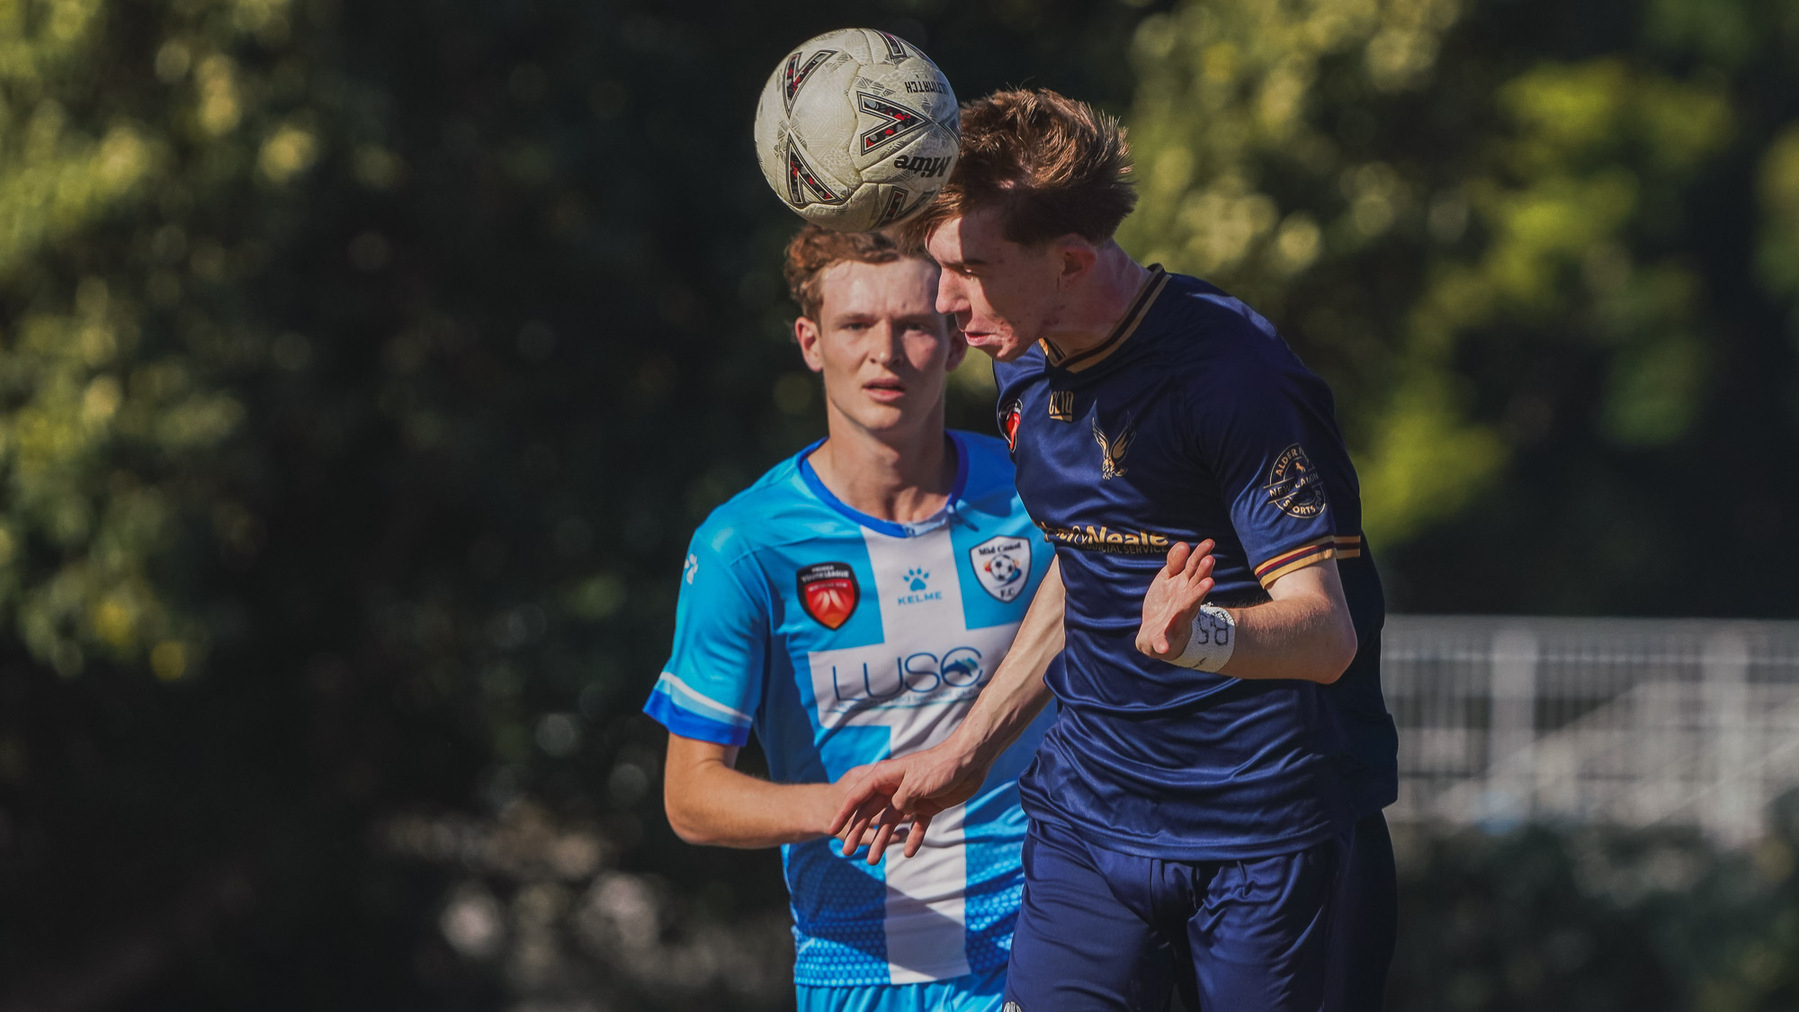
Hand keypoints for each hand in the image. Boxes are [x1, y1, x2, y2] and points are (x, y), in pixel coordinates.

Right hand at [826, 740, 989, 863]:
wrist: (969, 761)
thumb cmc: (939, 767)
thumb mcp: (913, 784)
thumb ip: (899, 801)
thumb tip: (893, 815)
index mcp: (885, 777)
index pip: (859, 796)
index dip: (844, 812)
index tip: (832, 828)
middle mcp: (895, 788)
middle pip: (871, 813)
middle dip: (858, 832)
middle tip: (846, 852)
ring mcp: (910, 798)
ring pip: (891, 823)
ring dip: (882, 841)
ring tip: (873, 861)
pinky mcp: (927, 806)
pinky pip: (916, 826)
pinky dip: (912, 838)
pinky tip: (908, 853)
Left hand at [1136, 539, 1216, 661]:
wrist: (1155, 636)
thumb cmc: (1166, 604)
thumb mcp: (1167, 580)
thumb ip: (1175, 563)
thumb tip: (1184, 545)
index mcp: (1185, 588)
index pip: (1194, 569)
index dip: (1201, 555)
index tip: (1210, 543)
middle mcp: (1185, 603)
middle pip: (1195, 586)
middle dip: (1202, 574)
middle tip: (1210, 560)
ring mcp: (1176, 621)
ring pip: (1187, 608)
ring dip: (1196, 596)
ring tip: (1207, 585)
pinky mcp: (1164, 640)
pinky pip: (1163, 642)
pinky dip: (1163, 644)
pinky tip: (1163, 647)